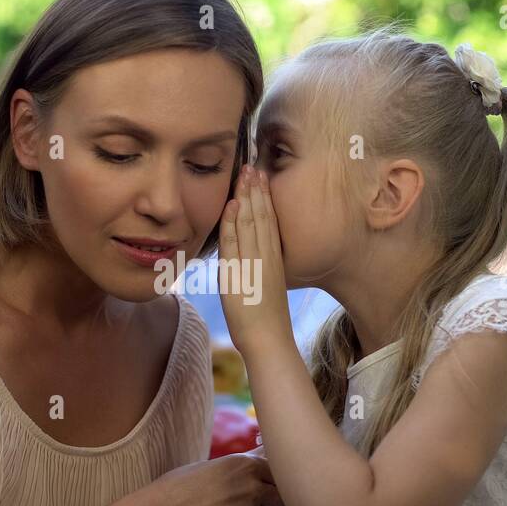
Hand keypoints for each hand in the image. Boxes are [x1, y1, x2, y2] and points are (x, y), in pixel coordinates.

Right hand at [144, 451, 285, 505]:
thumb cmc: (177, 489)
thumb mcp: (210, 467)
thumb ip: (241, 467)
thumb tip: (265, 459)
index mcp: (244, 465)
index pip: (278, 473)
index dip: (271, 481)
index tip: (264, 487)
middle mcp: (251, 489)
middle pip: (278, 498)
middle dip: (267, 502)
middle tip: (244, 505)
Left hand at [218, 165, 293, 359]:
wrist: (268, 339)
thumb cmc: (265, 319)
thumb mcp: (265, 286)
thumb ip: (258, 267)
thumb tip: (248, 255)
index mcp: (274, 259)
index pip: (269, 221)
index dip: (264, 198)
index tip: (261, 178)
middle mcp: (267, 257)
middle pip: (262, 216)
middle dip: (257, 190)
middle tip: (254, 166)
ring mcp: (256, 264)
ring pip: (251, 224)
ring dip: (247, 197)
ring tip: (245, 175)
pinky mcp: (243, 274)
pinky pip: (237, 243)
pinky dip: (234, 222)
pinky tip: (232, 205)